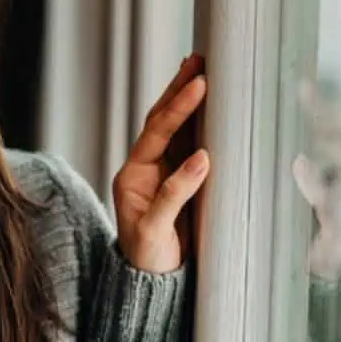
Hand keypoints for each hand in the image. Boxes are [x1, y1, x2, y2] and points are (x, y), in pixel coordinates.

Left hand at [112, 53, 209, 272]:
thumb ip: (175, 194)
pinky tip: (208, 103)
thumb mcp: (156, 230)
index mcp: (132, 176)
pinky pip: (187, 143)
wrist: (151, 281)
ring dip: (186, 99)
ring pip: (174, 127)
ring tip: (200, 68)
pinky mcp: (178, 179)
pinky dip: (198, 121)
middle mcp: (144, 168)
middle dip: (178, 90)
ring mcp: (161, 172)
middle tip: (198, 60)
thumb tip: (202, 159)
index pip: (157, 132)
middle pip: (160, 120)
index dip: (178, 108)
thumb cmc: (149, 258)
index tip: (199, 86)